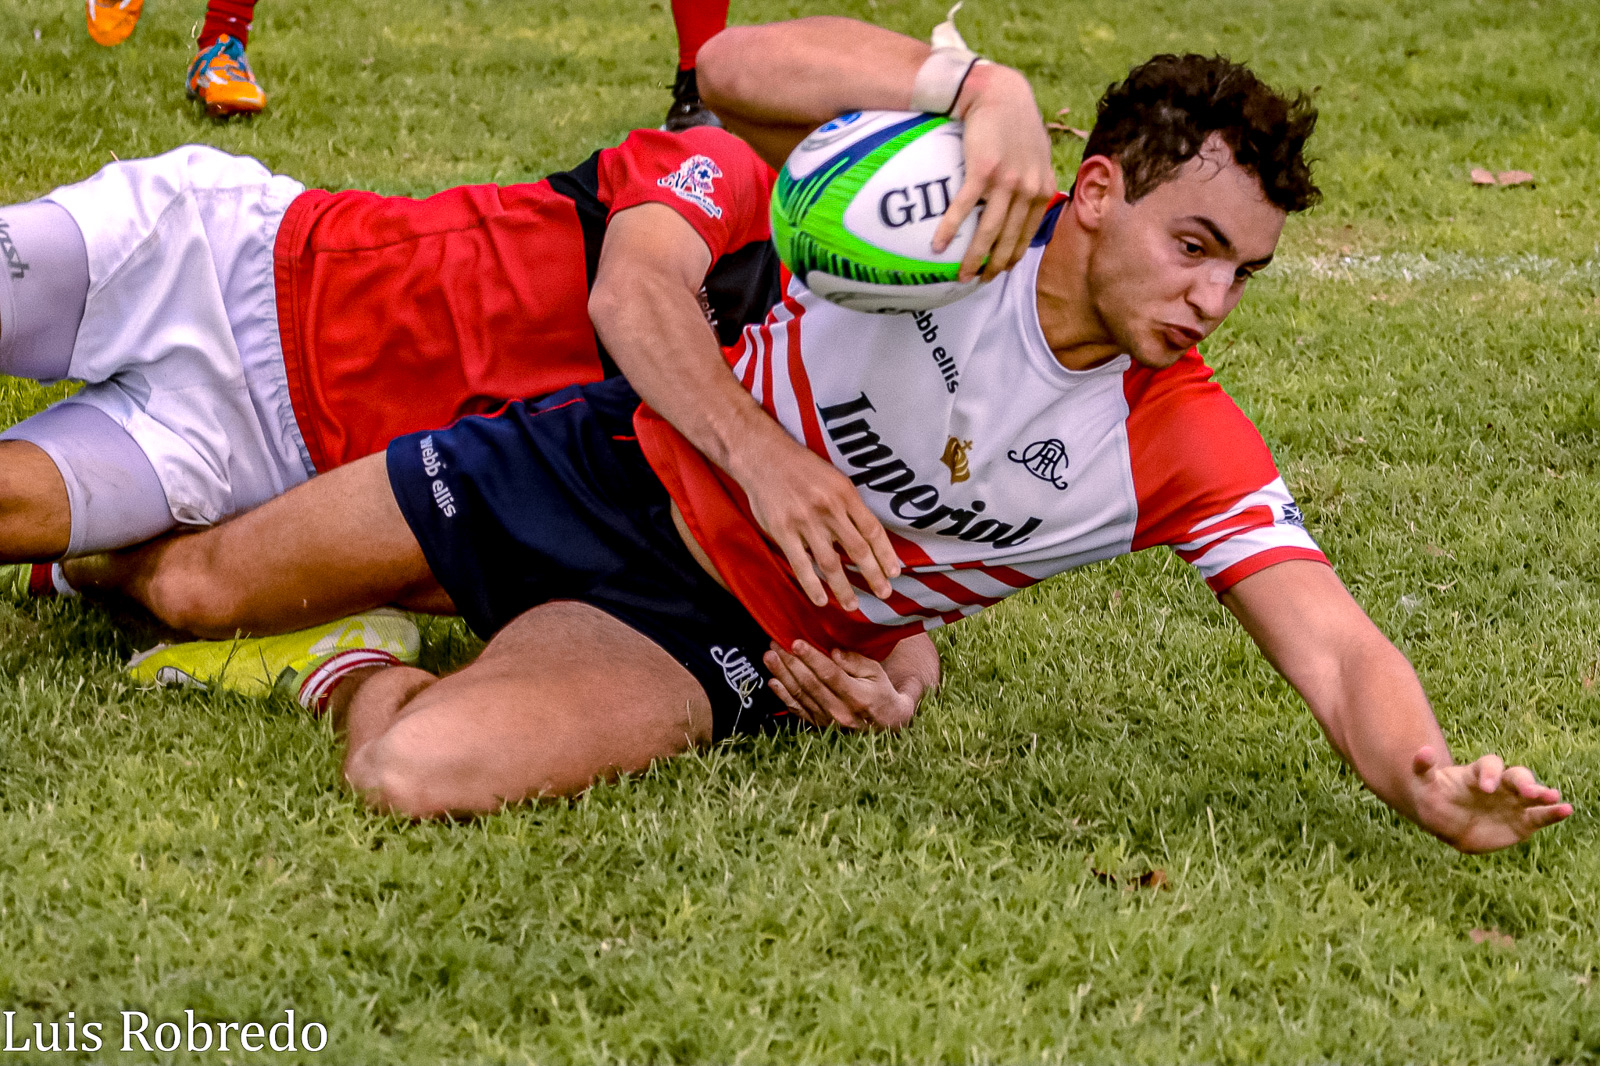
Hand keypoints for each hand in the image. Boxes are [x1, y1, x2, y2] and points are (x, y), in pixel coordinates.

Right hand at [733, 433, 900, 611]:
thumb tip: (867, 534)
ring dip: (844, 588)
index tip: (894, 573)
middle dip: (873, 575)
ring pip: (830, 563)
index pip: (873, 530)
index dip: (886, 554)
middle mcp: (829, 509)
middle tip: (884, 593)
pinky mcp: (783, 531)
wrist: (762, 455)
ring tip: (853, 606)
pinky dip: (811, 585)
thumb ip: (848, 506)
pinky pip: (801, 564)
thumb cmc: (800, 467)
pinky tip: (820, 599)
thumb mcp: (833, 478)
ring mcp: (805, 522)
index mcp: (845, 494)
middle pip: (857, 549)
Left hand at [764, 640, 917, 731]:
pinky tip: (772, 681)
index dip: (812, 658)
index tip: (796, 643)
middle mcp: (840, 711)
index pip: (830, 674)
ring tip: (769, 657)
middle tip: (775, 644)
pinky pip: (797, 710)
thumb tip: (833, 652)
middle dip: (790, 662)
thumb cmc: (881, 692)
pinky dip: (783, 696)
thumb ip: (855, 662)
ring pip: (800, 695)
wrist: (886, 724)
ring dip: (782, 675)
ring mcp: (828, 720)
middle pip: (810, 684)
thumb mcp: (876, 673)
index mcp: (857, 696)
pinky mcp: (819, 725)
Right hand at [939, 64, 1057, 281]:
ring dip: (973, 257)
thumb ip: (1034, 179)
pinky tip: (938, 245)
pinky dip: (950, 229)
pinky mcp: (983, 171)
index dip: (1013, 256)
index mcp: (1041, 188)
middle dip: (994, 266)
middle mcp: (1028, 188)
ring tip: (960, 275)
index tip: (999, 271)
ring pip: (989, 231)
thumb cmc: (1014, 122)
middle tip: (978, 282)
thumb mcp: (1036, 153)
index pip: (1028, 233)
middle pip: (1008, 239)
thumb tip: (1024, 202)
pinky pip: (964, 208)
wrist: (998, 93)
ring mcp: (1006, 181)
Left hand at [1411, 747, 1571, 853]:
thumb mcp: (1423, 784)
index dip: (1490, 773)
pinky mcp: (1523, 822)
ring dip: (1543, 794)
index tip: (1486, 787)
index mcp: (1478, 773)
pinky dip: (1553, 813)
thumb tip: (1424, 751)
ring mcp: (1513, 802)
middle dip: (1523, 782)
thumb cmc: (1435, 800)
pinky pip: (1540, 816)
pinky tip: (1566, 810)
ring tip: (1553, 796)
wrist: (1446, 825)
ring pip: (1533, 794)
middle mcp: (1500, 785)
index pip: (1489, 766)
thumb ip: (1423, 769)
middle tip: (1528, 791)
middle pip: (1517, 776)